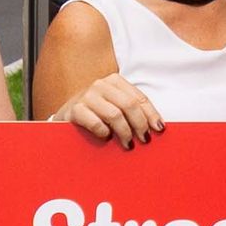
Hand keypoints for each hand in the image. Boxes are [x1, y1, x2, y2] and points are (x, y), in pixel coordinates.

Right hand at [51, 74, 165, 146]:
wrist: (66, 117)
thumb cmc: (96, 114)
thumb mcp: (115, 107)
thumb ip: (132, 111)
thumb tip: (157, 126)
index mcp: (114, 81)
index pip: (139, 98)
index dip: (151, 114)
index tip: (159, 129)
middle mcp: (100, 85)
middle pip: (129, 105)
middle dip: (140, 124)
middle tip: (144, 140)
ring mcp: (86, 96)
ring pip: (115, 115)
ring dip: (125, 132)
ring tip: (128, 144)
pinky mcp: (75, 110)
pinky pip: (96, 123)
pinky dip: (104, 132)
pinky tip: (106, 137)